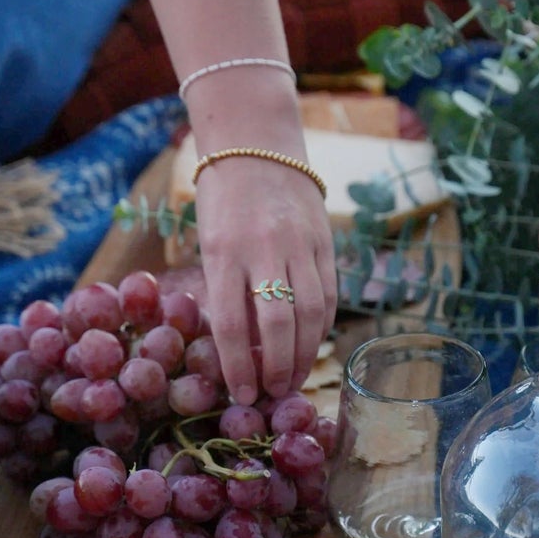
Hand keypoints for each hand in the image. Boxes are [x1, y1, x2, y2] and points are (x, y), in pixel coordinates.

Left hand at [195, 158, 336, 404]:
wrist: (257, 142)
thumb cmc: (223, 199)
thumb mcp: (210, 242)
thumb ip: (226, 289)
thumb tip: (241, 347)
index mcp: (224, 252)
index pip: (233, 325)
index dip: (239, 367)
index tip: (241, 395)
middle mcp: (264, 249)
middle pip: (278, 325)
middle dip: (278, 368)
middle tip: (273, 394)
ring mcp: (299, 243)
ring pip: (310, 313)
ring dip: (305, 354)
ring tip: (295, 379)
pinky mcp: (323, 240)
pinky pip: (327, 293)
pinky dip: (322, 325)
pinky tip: (313, 344)